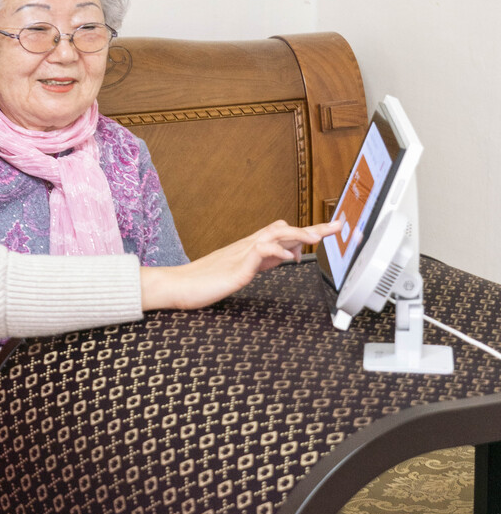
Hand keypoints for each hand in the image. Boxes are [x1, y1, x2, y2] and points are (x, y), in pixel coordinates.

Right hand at [139, 219, 341, 312]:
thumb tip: (287, 254)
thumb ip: (264, 260)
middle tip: (336, 227)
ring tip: (317, 236)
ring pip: (274, 234)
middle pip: (284, 228)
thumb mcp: (243, 271)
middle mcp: (248, 245)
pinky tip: (287, 256)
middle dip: (312, 228)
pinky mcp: (236, 266)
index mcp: (250, 248)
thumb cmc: (204, 282)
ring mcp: (241, 254)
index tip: (328, 228)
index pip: (282, 232)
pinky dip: (277, 250)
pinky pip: (260, 251)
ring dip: (299, 233)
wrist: (177, 286)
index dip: (307, 230)